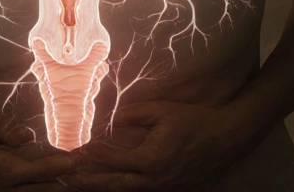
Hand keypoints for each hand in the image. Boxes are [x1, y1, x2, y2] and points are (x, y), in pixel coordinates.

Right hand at [0, 111, 79, 190]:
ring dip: (55, 188)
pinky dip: (38, 190)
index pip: (42, 169)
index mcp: (3, 169)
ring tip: (77, 181)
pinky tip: (50, 186)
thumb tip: (28, 135)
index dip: (66, 164)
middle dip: (68, 182)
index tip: (84, 158)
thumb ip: (4, 128)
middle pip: (45, 190)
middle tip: (91, 175)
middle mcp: (3, 187)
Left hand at [57, 99, 268, 191]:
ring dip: (102, 187)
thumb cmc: (195, 120)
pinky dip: (121, 188)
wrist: (228, 138)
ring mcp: (163, 187)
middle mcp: (155, 179)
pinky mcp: (170, 189)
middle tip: (65, 179)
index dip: (91, 157)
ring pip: (126, 191)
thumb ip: (134, 114)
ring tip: (78, 185)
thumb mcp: (163, 111)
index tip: (73, 153)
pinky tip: (109, 185)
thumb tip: (113, 118)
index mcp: (151, 159)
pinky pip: (141, 191)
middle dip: (87, 182)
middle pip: (113, 184)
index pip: (113, 160)